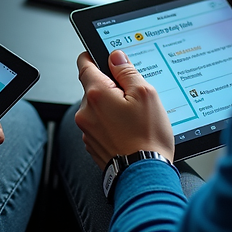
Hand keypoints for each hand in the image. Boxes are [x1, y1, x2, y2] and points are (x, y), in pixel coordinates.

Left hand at [74, 51, 173, 168]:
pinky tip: (129, 131)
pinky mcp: (92, 144)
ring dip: (111, 108)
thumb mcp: (146, 94)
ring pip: (98, 108)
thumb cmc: (147, 137)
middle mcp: (86, 112)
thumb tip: (116, 57)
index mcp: (96, 94)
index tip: (101, 56)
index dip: (93, 56)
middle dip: (111, 88)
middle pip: (94, 87)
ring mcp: (87, 130)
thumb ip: (127, 72)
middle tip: (133, 97)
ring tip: (134, 119)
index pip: (84, 64)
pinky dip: (111, 125)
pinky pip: (100, 125)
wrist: (145, 175)